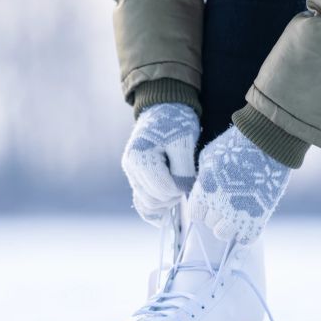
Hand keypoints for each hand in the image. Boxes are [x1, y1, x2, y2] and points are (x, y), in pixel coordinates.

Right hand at [122, 103, 198, 225]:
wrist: (164, 109)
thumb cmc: (176, 123)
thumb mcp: (184, 143)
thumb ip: (184, 171)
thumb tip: (182, 193)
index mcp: (140, 158)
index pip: (163, 190)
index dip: (180, 189)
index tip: (189, 178)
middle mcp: (131, 168)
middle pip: (154, 200)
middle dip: (173, 197)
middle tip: (185, 183)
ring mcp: (132, 174)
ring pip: (148, 204)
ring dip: (165, 203)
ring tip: (178, 189)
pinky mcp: (136, 178)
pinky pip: (141, 204)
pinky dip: (154, 211)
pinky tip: (166, 211)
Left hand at [189, 126, 290, 243]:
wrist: (268, 143)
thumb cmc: (236, 145)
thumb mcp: (209, 156)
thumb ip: (202, 177)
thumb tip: (200, 187)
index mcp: (204, 190)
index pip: (195, 214)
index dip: (202, 209)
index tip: (209, 203)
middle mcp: (219, 205)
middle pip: (210, 224)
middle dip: (216, 215)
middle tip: (227, 203)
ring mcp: (239, 213)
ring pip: (224, 234)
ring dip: (229, 226)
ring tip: (237, 214)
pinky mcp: (259, 217)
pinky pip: (247, 238)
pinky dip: (246, 233)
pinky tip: (249, 221)